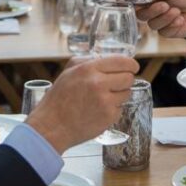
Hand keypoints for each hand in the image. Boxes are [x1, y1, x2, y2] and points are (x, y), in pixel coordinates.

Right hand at [25, 54, 139, 152]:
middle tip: (118, 83)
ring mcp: (105, 101)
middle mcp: (98, 83)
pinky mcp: (108, 117)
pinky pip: (120, 108)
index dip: (131, 64)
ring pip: (127, 93)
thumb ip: (87, 61)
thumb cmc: (58, 99)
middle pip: (129, 77)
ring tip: (103, 99)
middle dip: (126, 79)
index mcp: (88, 69)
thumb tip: (106, 59)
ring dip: (119, 95)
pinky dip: (113, 109)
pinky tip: (99, 111)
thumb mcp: (68, 72)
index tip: (133, 67)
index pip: (122, 61)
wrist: (52, 126)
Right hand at [134, 0, 185, 37]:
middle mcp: (151, 9)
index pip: (136, 0)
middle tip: (165, 5)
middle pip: (140, 14)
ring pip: (152, 24)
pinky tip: (181, 19)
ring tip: (177, 11)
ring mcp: (157, 21)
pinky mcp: (165, 32)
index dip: (136, 1)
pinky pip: (163, 31)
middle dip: (152, 10)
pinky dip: (173, 25)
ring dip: (165, 17)